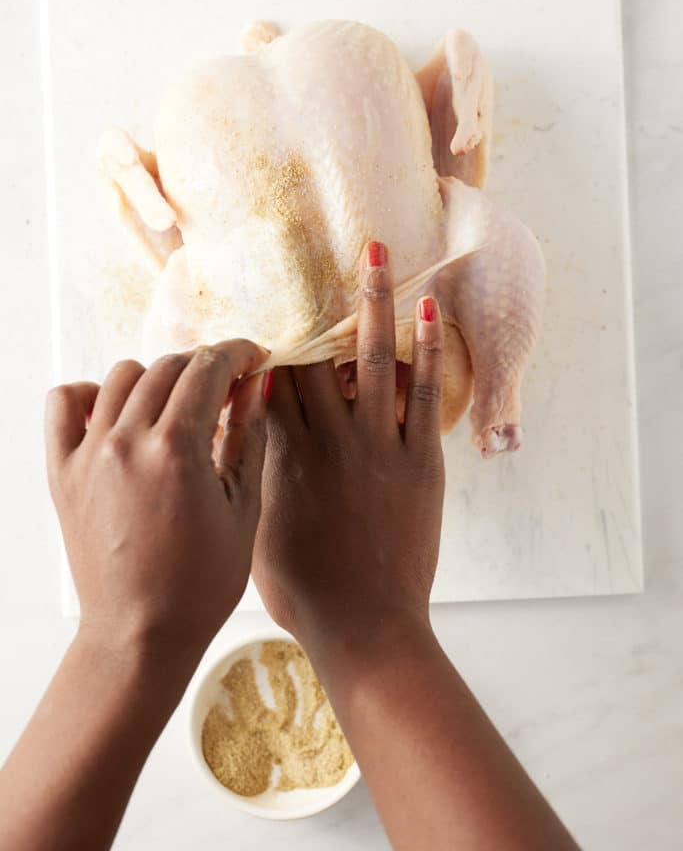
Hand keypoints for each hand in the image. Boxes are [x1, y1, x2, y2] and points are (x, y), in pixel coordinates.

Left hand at [45, 341, 269, 666]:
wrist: (141, 634)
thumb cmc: (201, 583)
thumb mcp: (243, 506)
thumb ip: (247, 435)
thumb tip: (255, 383)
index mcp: (177, 449)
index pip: (208, 367)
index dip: (239, 353)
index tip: (254, 358)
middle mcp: (126, 441)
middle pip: (168, 366)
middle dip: (205, 366)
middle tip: (227, 388)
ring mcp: (89, 454)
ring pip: (122, 375)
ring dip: (157, 378)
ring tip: (178, 407)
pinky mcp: (62, 472)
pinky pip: (65, 403)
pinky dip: (92, 393)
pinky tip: (119, 413)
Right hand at [252, 241, 444, 648]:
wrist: (365, 627)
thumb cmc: (304, 592)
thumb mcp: (260, 530)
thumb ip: (257, 478)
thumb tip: (247, 444)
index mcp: (285, 454)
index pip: (273, 377)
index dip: (271, 331)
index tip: (270, 292)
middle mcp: (329, 438)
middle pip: (317, 353)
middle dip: (314, 297)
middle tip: (313, 248)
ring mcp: (377, 446)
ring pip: (372, 358)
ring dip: (374, 300)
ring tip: (378, 251)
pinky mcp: (419, 461)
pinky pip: (424, 395)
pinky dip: (425, 351)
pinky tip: (428, 311)